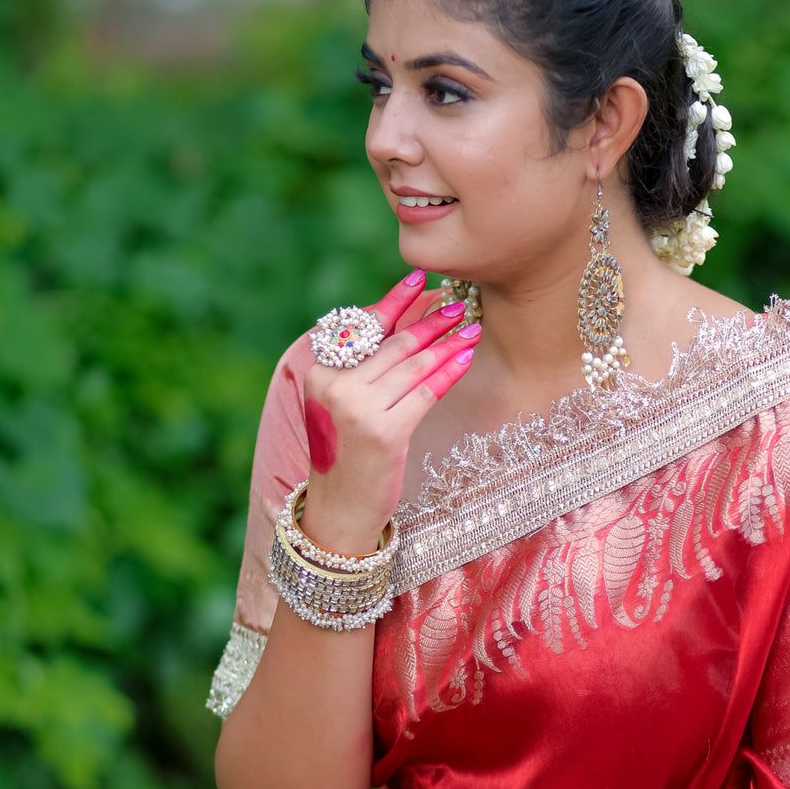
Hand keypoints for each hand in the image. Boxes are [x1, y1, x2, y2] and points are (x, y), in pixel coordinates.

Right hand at [301, 269, 481, 552]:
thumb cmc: (344, 454)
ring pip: (413, 365)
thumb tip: (405, 325)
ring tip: (470, 328)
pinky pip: (425, 393)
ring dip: (447, 343)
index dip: (394, 301)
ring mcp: (359, 409)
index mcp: (319, 372)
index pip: (362, 327)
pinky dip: (448, 372)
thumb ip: (362, 369)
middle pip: (393, 343)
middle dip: (430, 321)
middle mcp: (335, 385)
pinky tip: (465, 358)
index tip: (419, 279)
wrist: (339, 508)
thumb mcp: (340, 405)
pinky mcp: (386, 432)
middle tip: (458, 303)